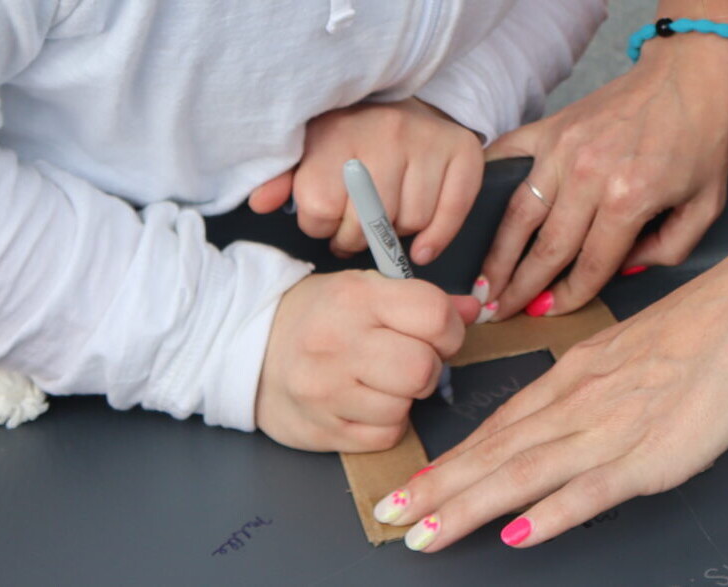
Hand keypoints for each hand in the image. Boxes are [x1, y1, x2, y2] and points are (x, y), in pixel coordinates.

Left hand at [246, 100, 484, 263]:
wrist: (402, 96)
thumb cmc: (347, 134)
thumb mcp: (306, 149)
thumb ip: (281, 179)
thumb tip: (260, 202)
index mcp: (338, 133)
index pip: (319, 209)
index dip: (319, 224)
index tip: (326, 216)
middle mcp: (385, 133)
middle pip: (367, 223)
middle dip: (356, 237)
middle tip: (356, 227)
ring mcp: (427, 140)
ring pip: (410, 221)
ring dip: (396, 233)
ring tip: (386, 218)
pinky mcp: (462, 150)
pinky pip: (452, 211)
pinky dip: (437, 237)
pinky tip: (421, 246)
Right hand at [255, 270, 479, 452]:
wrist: (251, 347)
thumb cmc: (322, 314)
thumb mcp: (369, 289)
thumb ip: (426, 300)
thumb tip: (475, 311)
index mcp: (357, 297)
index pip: (433, 315)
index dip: (450, 329)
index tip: (440, 334)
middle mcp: (339, 343)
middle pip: (422, 369)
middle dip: (429, 367)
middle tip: (411, 361)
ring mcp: (325, 391)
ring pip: (404, 408)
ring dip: (405, 398)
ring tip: (382, 381)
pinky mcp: (320, 430)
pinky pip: (383, 438)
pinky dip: (386, 424)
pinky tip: (368, 404)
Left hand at [370, 260, 727, 548]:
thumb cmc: (708, 324)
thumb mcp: (636, 347)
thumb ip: (600, 382)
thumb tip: (569, 413)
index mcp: (579, 373)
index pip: (502, 423)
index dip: (453, 458)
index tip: (413, 483)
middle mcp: (583, 400)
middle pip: (497, 450)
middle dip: (438, 489)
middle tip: (388, 518)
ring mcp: (614, 428)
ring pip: (525, 471)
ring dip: (470, 506)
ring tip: (425, 535)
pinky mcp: (651, 454)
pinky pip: (592, 488)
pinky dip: (552, 513)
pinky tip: (519, 534)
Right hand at [475, 33, 727, 319]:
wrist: (689, 72)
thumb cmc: (702, 135)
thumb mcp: (707, 203)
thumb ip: (669, 248)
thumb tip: (623, 268)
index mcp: (628, 198)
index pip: (589, 265)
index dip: (568, 297)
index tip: (548, 313)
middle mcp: (588, 175)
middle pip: (546, 247)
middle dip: (519, 288)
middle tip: (496, 314)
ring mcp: (563, 147)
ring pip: (519, 214)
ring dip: (497, 253)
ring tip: (483, 281)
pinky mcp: (552, 125)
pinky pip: (509, 157)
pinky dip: (488, 183)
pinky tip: (471, 209)